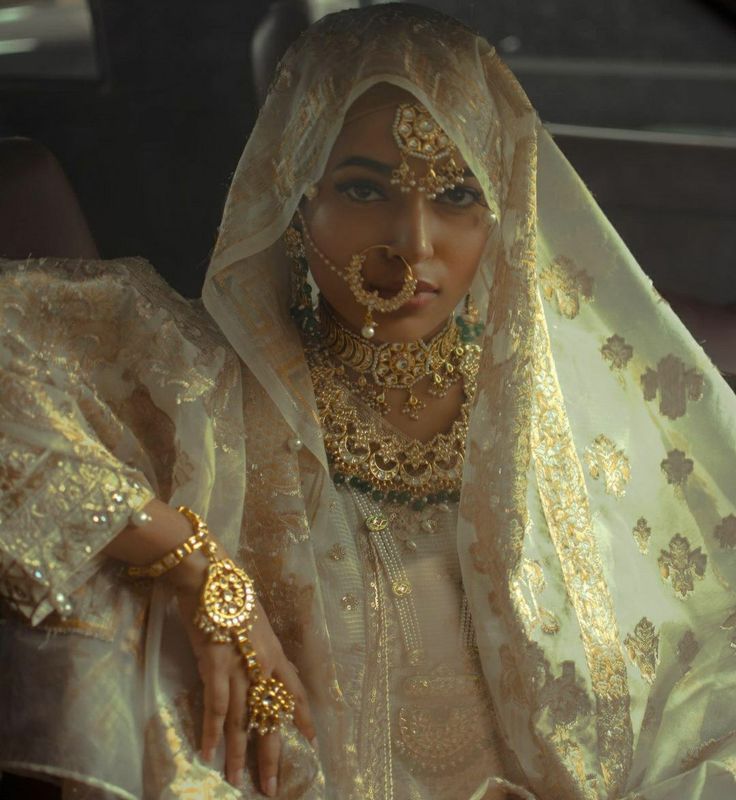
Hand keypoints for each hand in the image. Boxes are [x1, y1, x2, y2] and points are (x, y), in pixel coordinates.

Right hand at [173, 557, 315, 796]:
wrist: (211, 576)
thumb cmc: (232, 592)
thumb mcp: (256, 618)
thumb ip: (260, 643)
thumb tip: (260, 658)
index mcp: (275, 651)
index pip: (295, 691)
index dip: (302, 717)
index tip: (310, 741)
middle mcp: (263, 663)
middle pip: (270, 716)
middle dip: (271, 753)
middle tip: (271, 786)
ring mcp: (240, 666)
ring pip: (242, 719)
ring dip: (238, 753)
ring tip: (237, 781)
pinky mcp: (215, 666)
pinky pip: (214, 707)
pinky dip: (210, 732)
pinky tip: (206, 753)